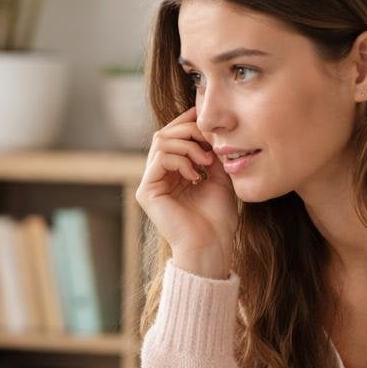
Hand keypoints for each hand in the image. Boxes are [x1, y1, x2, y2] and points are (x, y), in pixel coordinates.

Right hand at [137, 106, 238, 278]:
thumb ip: (211, 152)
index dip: (189, 122)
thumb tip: (208, 126)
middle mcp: (158, 175)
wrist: (211, 245)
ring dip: (188, 145)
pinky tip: (195, 176)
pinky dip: (180, 160)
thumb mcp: (219, 176)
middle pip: (165, 133)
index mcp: (173, 171)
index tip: (210, 122)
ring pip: (161, 141)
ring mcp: (150, 182)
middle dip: (190, 131)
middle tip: (211, 143)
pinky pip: (160, 158)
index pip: (173, 135)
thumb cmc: (217, 218)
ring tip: (206, 162)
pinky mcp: (146, 191)